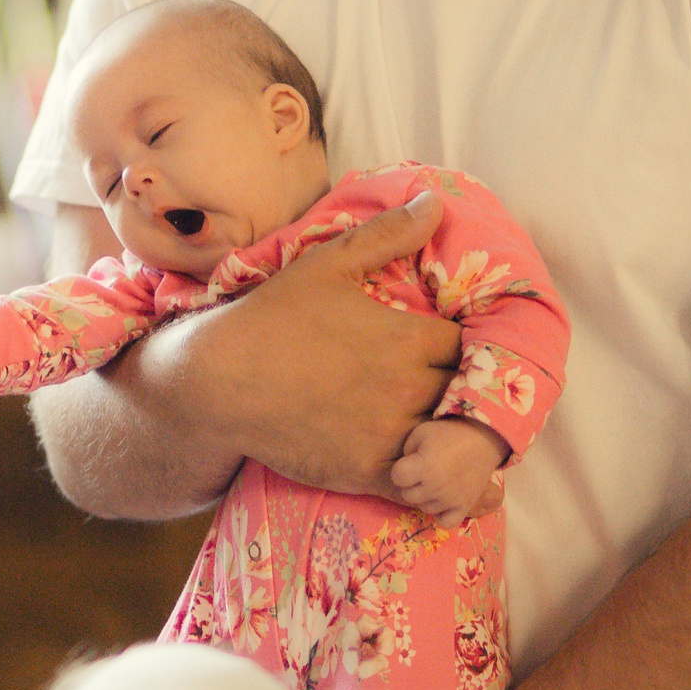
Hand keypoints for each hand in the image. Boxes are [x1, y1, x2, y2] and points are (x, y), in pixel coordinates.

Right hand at [170, 191, 458, 497]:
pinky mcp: (369, 472)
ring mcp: (391, 433)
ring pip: (458, 442)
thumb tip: (434, 202)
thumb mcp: (327, 266)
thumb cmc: (270, 320)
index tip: (460, 351)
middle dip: (470, 392)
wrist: (216, 384)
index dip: (473, 348)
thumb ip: (387, 236)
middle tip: (462, 392)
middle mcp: (409, 385)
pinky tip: (450, 482)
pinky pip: (430, 487)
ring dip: (461, 439)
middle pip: (471, 394)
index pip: (474, 344)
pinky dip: (446, 487)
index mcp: (408, 335)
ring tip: (458, 436)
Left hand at [391, 418, 510, 528]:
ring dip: (426, 497)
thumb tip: (404, 470)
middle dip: (412, 483)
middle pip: (408, 495)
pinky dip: (441, 515)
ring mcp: (450, 500)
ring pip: (424, 508)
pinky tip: (443, 502)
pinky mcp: (464, 507)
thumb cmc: (449, 433)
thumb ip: (406, 451)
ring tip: (436, 482)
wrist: (483, 440)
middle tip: (423, 472)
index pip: (397, 477)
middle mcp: (435, 487)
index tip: (411, 463)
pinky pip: (446, 522)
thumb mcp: (421, 432)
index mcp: (423, 467)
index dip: (401, 469)